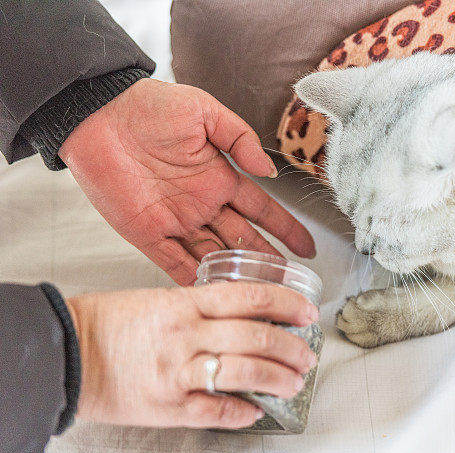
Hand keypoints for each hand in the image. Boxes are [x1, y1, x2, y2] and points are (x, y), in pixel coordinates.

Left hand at [59, 78, 315, 285]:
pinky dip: (194, 280)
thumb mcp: (204, 111)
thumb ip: (240, 139)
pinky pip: (175, 263)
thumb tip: (269, 170)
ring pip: (215, 256)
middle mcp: (202, 204)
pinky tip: (214, 295)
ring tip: (260, 295)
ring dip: (236, 276)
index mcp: (219, 178)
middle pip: (243, 240)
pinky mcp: (148, 233)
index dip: (286, 229)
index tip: (307, 247)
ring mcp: (177, 221)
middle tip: (289, 282)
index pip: (261, 210)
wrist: (98, 114)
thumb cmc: (149, 106)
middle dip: (267, 261)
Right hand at [67, 282, 319, 428]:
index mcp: (185, 303)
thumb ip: (202, 306)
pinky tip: (256, 411)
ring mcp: (178, 371)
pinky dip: (242, 412)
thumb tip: (249, 315)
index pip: (251, 297)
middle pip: (258, 337)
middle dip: (292, 348)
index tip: (307, 312)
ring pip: (245, 373)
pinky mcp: (167, 405)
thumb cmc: (111, 323)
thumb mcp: (160, 299)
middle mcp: (186, 334)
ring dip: (278, 380)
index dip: (287, 304)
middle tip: (307, 356)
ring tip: (293, 384)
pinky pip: (216, 411)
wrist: (66, 352)